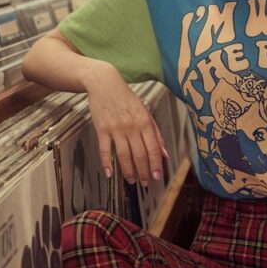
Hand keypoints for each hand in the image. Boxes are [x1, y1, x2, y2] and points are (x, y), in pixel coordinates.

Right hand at [84, 64, 168, 185]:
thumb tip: (164, 153)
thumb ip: (156, 133)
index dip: (156, 165)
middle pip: (139, 155)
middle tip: (145, 183)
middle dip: (143, 172)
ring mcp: (116, 128)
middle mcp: (132, 126)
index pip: (153, 148)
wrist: (105, 83)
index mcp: (145, 122)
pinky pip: (104, 150)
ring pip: (123, 155)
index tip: (157, 177)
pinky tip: (110, 173)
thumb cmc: (127, 99)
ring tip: (131, 180)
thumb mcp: (145, 112)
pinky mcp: (102, 128)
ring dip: (128, 171)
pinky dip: (107, 163)